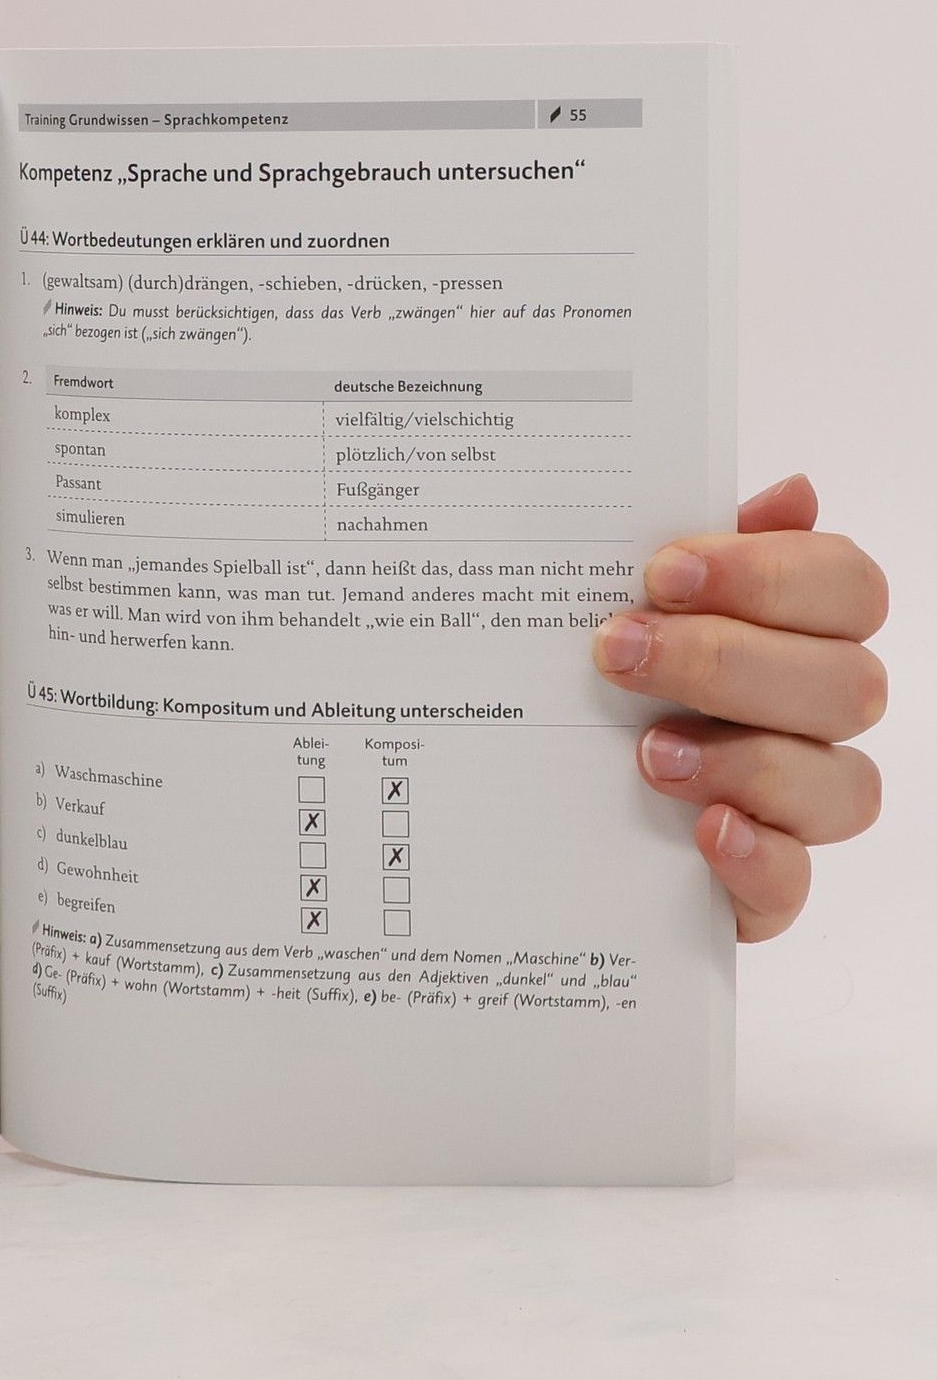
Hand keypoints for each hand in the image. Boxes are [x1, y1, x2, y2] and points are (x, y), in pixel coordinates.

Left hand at [593, 473, 885, 941]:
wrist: (533, 808)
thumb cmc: (602, 683)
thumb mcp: (626, 606)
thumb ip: (700, 552)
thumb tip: (794, 492)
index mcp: (796, 634)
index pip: (846, 587)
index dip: (768, 574)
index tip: (663, 571)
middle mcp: (812, 718)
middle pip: (846, 684)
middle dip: (728, 662)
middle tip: (618, 651)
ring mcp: (795, 807)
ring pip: (841, 785)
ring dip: (746, 761)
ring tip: (646, 752)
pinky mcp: (759, 887)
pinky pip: (792, 883)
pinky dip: (756, 857)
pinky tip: (705, 832)